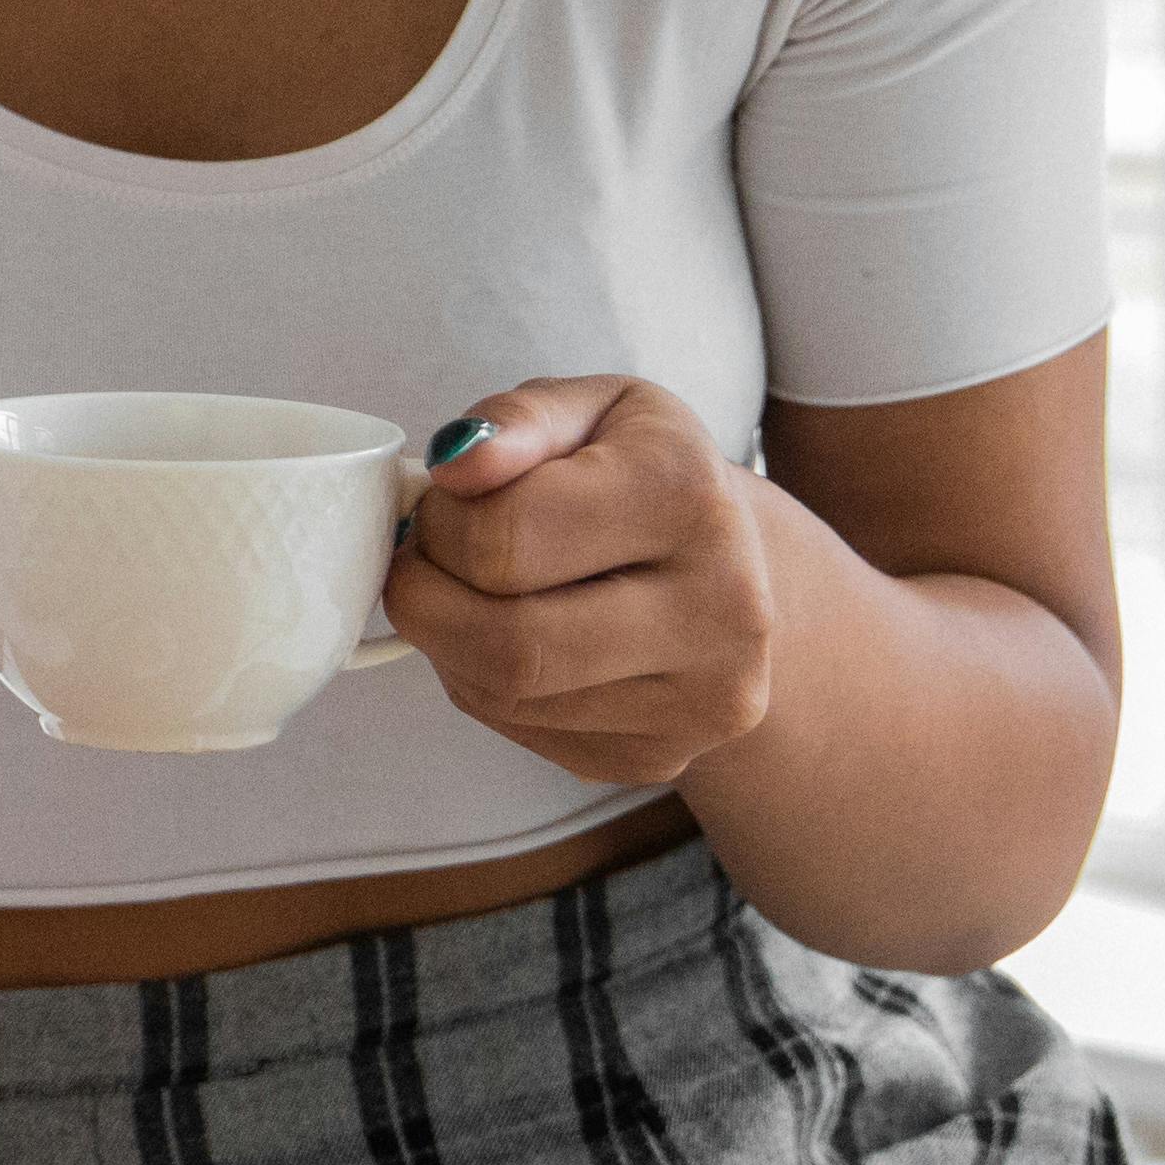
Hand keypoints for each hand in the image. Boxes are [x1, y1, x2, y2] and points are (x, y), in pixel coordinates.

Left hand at [380, 375, 785, 792]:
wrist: (739, 567)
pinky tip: (510, 637)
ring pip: (503, 696)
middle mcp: (720, 608)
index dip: (440, 520)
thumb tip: (456, 462)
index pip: (505, 536)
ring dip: (447, 644)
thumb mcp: (594, 408)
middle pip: (508, 643)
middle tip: (424, 562)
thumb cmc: (645, 476)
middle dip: (426, 600)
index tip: (444, 501)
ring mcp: (698, 698)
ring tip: (470, 593)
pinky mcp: (660, 756)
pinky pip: (519, 731)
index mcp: (691, 498)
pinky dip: (481, 686)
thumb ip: (518, 419)